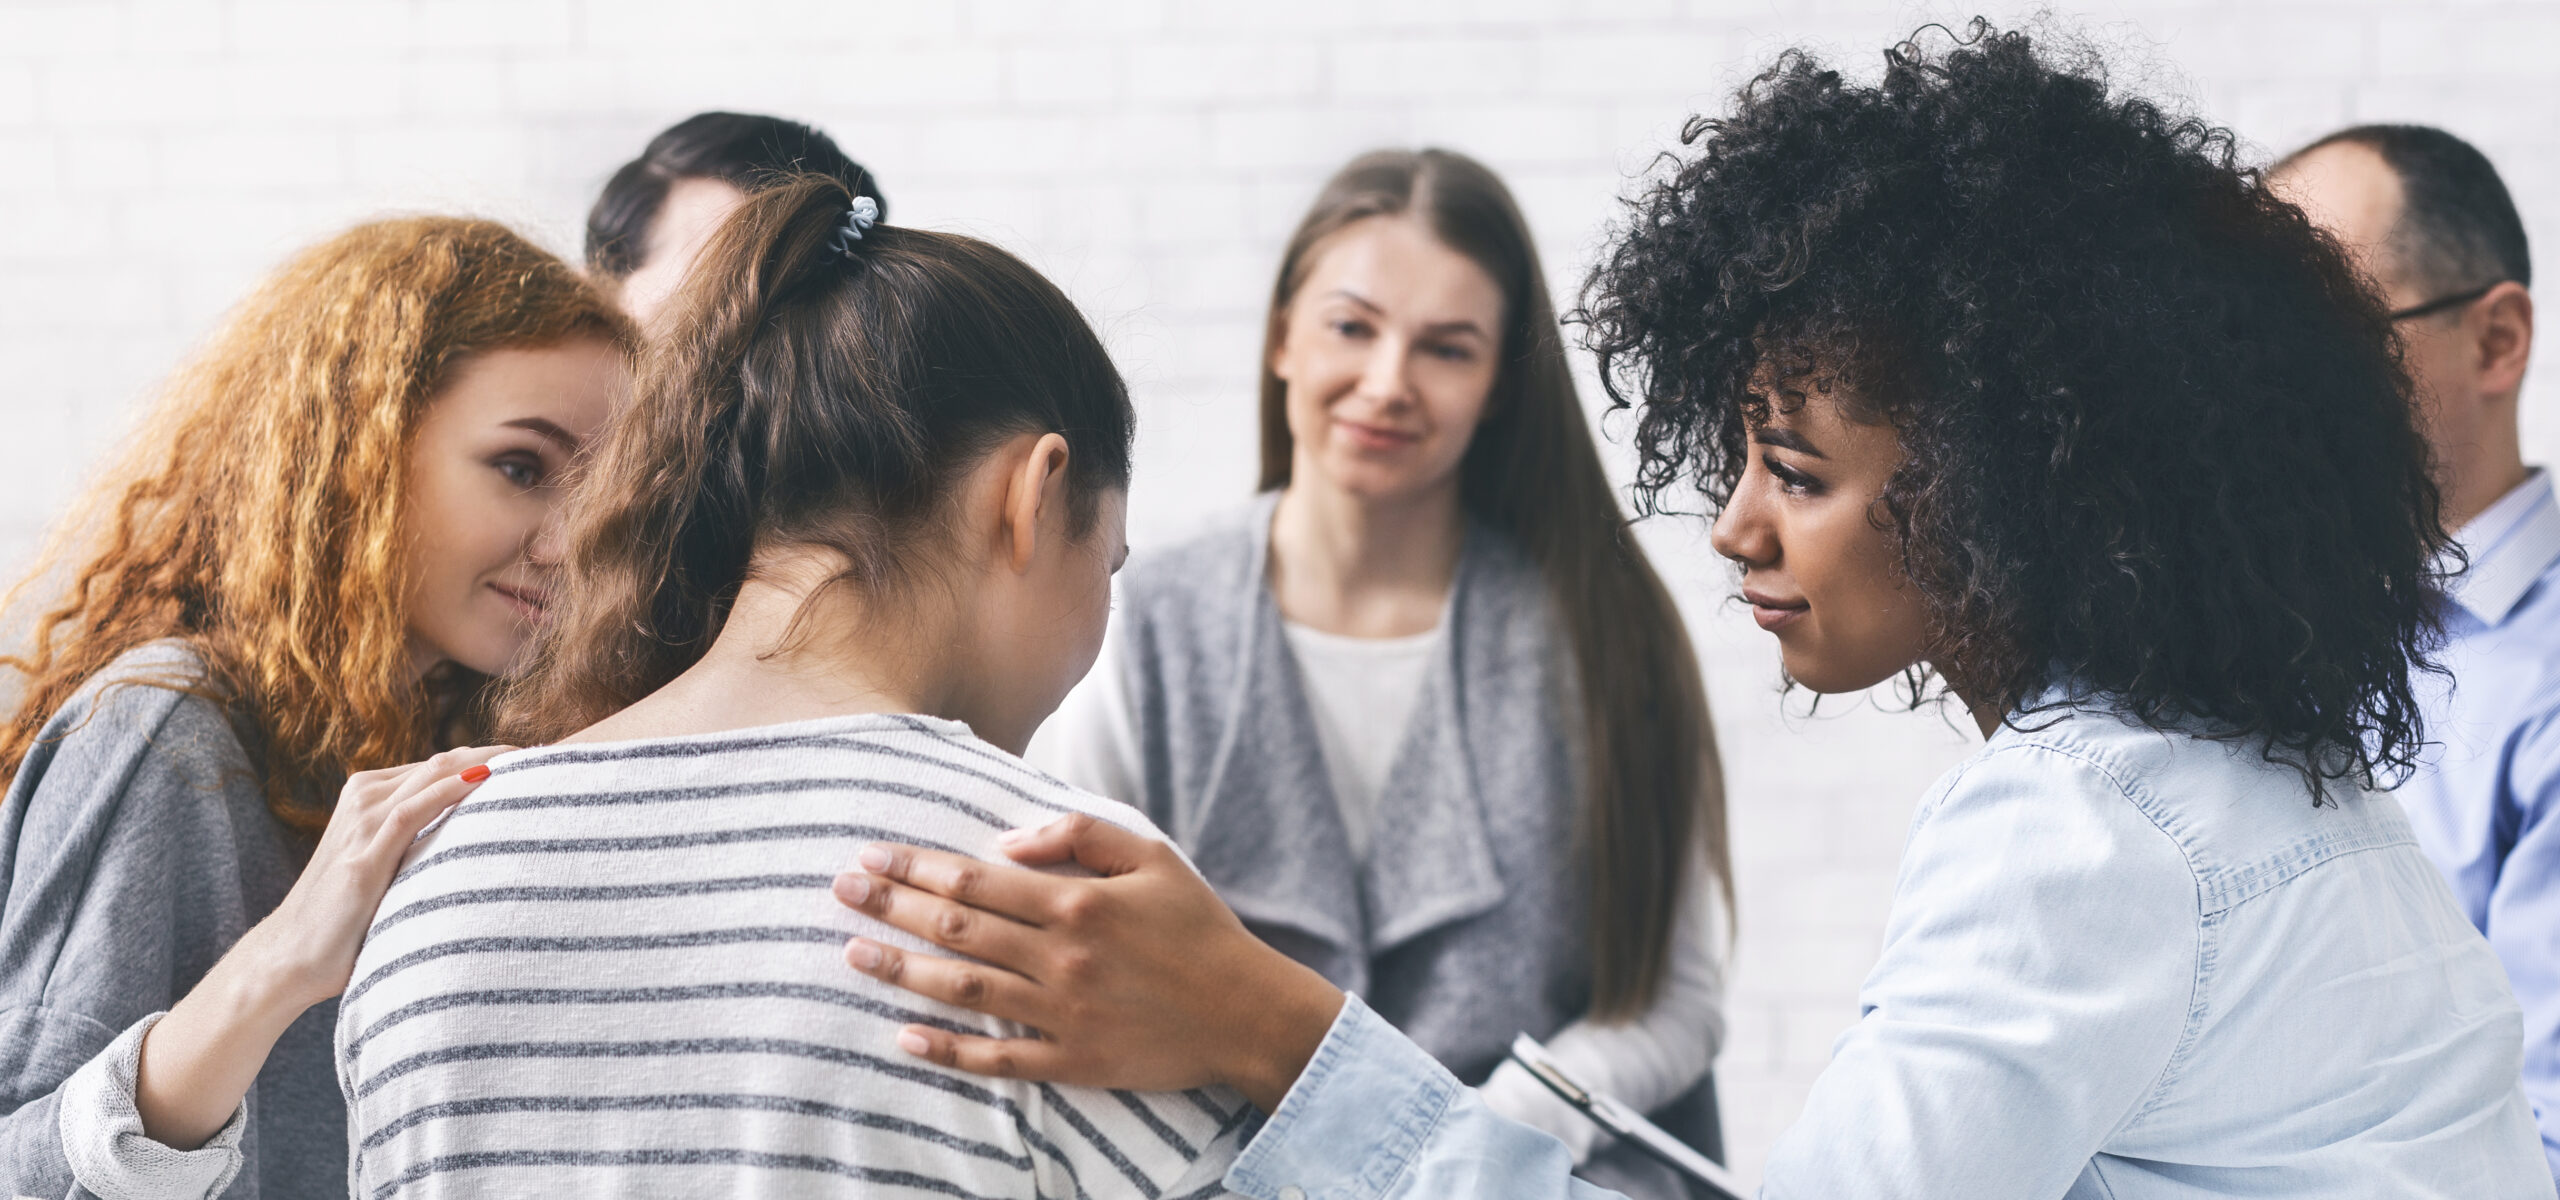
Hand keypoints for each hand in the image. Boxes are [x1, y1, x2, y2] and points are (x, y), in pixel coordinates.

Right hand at [248, 746, 514, 1005]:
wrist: (288, 958)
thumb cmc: (342, 920)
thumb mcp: (385, 869)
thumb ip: (418, 846)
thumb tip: (474, 846)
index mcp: (368, 798)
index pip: (438, 768)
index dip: (485, 759)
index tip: (531, 761)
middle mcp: (363, 800)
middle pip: (441, 764)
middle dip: (493, 754)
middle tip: (543, 754)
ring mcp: (360, 824)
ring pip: (431, 777)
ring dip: (482, 764)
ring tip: (528, 760)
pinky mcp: (363, 856)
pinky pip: (413, 810)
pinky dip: (451, 791)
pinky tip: (485, 780)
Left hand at [836, 813, 1344, 1112]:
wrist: (1247, 1012)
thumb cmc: (1199, 927)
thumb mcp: (1152, 856)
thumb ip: (1080, 834)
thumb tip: (1008, 841)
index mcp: (1076, 902)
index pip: (975, 881)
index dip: (916, 867)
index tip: (871, 855)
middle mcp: (1060, 957)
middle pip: (956, 930)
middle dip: (891, 908)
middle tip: (840, 891)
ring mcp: (1063, 1013)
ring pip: (964, 990)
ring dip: (901, 972)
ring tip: (852, 955)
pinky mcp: (1072, 1061)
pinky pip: (998, 1059)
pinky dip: (948, 1052)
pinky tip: (905, 1038)